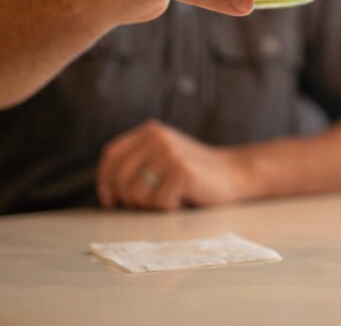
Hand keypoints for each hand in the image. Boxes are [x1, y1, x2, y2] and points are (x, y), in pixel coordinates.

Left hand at [96, 120, 251, 210]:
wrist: (235, 174)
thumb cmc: (194, 174)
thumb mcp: (162, 158)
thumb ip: (137, 163)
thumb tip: (107, 192)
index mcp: (149, 132)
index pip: (111, 156)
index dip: (105, 181)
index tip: (112, 201)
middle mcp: (157, 138)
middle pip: (120, 178)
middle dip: (130, 200)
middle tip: (152, 204)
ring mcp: (170, 153)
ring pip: (136, 194)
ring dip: (152, 206)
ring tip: (172, 197)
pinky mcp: (182, 171)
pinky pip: (159, 203)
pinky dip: (170, 208)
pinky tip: (185, 199)